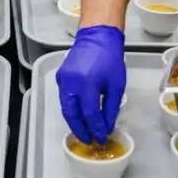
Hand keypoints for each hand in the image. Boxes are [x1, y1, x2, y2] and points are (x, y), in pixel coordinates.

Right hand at [55, 26, 126, 144]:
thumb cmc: (109, 57)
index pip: (90, 114)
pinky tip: (79, 117)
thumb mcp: (116, 85)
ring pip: (66, 108)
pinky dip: (71, 110)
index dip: (96, 129)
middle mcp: (71, 83)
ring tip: (84, 132)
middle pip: (73, 115)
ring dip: (74, 122)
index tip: (101, 138)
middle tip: (89, 140)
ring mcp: (63, 80)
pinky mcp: (61, 78)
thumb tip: (106, 126)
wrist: (97, 36)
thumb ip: (110, 108)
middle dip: (81, 130)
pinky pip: (64, 99)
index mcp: (87, 84)